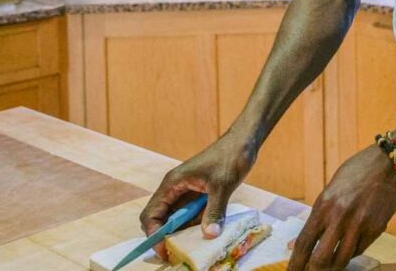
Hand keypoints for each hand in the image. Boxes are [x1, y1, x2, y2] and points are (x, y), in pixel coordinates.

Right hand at [139, 131, 256, 261]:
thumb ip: (215, 210)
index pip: (151, 215)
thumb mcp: (223, 186)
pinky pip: (190, 215)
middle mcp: (175, 189)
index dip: (154, 235)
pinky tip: (206, 232)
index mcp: (172, 184)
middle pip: (161, 219)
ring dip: (182, 232)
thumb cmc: (230, 157)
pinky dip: (194, 225)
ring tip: (194, 246)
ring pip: (176, 219)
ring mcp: (186, 192)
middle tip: (179, 253)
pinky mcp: (198, 194)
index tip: (166, 250)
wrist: (244, 142)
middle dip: (167, 237)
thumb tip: (209, 235)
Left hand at [287, 145, 395, 270]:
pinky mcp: (376, 229)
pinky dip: (351, 253)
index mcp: (324, 205)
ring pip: (342, 260)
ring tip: (330, 265)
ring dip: (333, 266)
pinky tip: (348, 248)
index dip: (295, 263)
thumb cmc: (356, 172)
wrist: (388, 164)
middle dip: (313, 270)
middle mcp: (340, 218)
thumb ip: (316, 218)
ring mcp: (360, 225)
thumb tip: (295, 244)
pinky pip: (359, 250)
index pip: (304, 243)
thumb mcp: (330, 191)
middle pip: (320, 259)